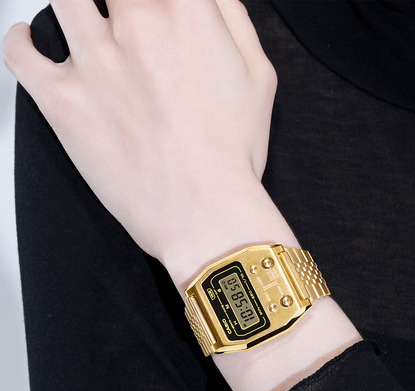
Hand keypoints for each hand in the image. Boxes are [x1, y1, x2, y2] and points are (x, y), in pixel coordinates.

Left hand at [1, 0, 279, 270]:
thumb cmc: (232, 155)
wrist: (204, 213)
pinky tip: (32, 39)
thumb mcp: (259, 77)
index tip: (152, 4)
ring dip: (75, 4)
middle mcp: (137, 25)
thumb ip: (231, 18)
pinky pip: (19, 52)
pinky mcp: (62, 101)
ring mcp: (93, 61)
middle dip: (118, 0)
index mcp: (188, 13)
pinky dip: (21, 38)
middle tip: (121, 13)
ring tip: (84, 17)